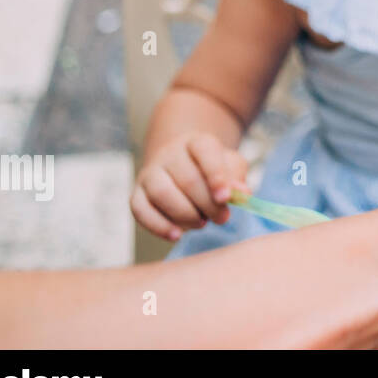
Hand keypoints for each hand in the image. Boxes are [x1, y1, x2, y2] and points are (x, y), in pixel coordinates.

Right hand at [130, 133, 248, 239]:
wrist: (181, 164)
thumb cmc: (211, 168)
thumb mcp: (230, 165)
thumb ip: (236, 177)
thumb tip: (241, 194)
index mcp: (196, 142)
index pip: (205, 151)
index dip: (216, 175)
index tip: (226, 198)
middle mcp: (170, 154)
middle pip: (186, 178)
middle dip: (207, 204)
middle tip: (222, 217)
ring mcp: (150, 173)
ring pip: (162, 193)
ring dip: (184, 214)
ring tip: (201, 223)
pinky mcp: (136, 193)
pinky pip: (140, 210)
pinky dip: (158, 225)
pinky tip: (176, 235)